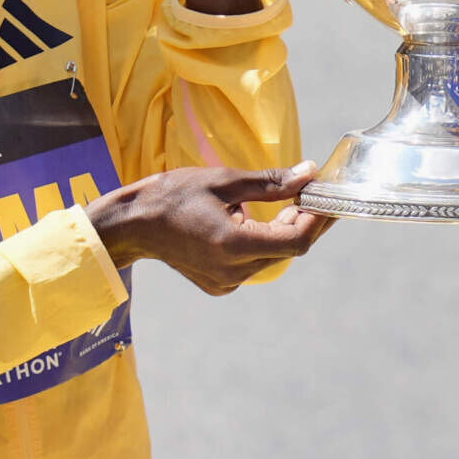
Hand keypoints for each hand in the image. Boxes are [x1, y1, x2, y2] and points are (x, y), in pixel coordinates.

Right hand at [87, 162, 329, 293]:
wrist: (133, 224)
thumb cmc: (173, 195)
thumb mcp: (225, 180)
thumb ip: (271, 182)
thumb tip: (309, 174)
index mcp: (234, 246)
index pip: (296, 240)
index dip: (317, 219)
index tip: (326, 195)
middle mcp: (234, 272)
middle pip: (288, 249)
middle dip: (304, 220)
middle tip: (311, 192)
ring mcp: (226, 282)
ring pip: (273, 256)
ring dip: (284, 229)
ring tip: (286, 201)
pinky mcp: (220, 284)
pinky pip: (255, 262)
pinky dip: (264, 240)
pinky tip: (256, 218)